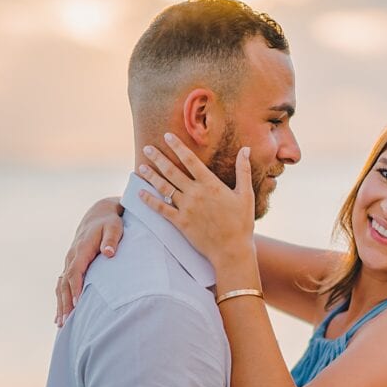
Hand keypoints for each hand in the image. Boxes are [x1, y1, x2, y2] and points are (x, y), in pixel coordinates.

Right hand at [55, 198, 123, 325]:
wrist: (99, 215)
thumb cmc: (110, 222)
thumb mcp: (114, 227)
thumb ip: (111, 239)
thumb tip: (109, 252)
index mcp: (81, 249)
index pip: (75, 271)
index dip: (75, 288)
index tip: (77, 304)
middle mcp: (71, 256)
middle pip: (65, 282)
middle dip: (65, 302)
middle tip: (66, 321)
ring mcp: (69, 261)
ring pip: (61, 285)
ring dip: (60, 304)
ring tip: (60, 323)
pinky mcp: (70, 266)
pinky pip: (62, 285)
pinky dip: (60, 299)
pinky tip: (60, 315)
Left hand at [138, 133, 255, 274]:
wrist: (232, 250)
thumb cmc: (241, 223)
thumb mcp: (246, 195)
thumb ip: (243, 170)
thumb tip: (246, 148)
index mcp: (210, 184)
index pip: (190, 160)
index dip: (177, 146)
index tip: (167, 136)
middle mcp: (195, 193)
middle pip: (172, 171)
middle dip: (158, 158)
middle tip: (146, 148)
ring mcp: (186, 208)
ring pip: (164, 188)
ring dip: (151, 176)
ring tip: (141, 166)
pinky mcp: (181, 223)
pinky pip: (161, 209)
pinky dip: (150, 200)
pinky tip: (140, 193)